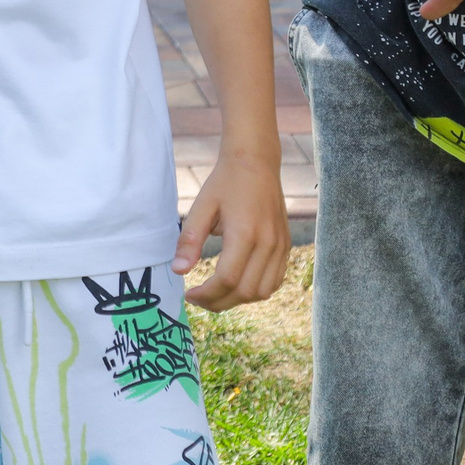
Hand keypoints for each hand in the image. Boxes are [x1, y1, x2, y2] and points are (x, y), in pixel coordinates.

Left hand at [175, 149, 290, 309]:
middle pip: (245, 291)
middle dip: (219, 303)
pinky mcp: (286, 246)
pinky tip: (238, 285)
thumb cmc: (225, 183)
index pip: (227, 279)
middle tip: (199, 299)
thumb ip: (190, 240)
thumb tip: (178, 271)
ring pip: (263, 292)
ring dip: (238, 300)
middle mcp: (267, 243)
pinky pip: (275, 281)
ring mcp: (280, 246)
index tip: (189, 294)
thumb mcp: (202, 206)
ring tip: (216, 295)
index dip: (207, 294)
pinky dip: (256, 291)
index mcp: (245, 233)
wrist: (256, 162)